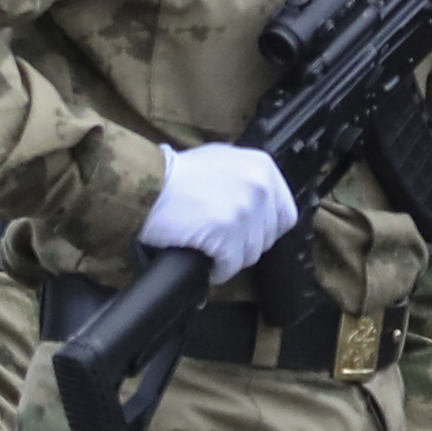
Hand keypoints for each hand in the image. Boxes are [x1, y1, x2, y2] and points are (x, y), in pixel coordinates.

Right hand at [135, 142, 296, 281]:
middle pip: (268, 237)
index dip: (265, 229)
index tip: (247, 234)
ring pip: (251, 254)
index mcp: (263, 168)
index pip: (285, 214)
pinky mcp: (226, 233)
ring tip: (211, 252)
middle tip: (222, 243)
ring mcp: (245, 211)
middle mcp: (260, 187)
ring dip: (231, 258)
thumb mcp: (221, 160)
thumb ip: (246, 178)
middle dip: (245, 244)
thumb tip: (258, 203)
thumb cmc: (175, 173)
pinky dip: (218, 270)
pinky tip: (206, 264)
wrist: (146, 183)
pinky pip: (230, 265)